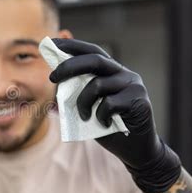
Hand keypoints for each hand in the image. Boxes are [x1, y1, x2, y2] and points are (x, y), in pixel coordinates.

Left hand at [49, 38, 180, 192]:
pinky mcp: (139, 101)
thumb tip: (56, 78)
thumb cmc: (108, 126)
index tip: (52, 42)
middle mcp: (124, 74)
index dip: (72, 45)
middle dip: (69, 66)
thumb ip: (78, 91)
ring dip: (82, 101)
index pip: (91, 51)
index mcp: (112, 71)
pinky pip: (109, 103)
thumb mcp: (89, 106)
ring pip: (98, 84)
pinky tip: (102, 123)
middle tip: (52, 77)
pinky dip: (99, 115)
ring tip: (82, 116)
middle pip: (95, 60)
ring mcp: (133, 85)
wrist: (136, 150)